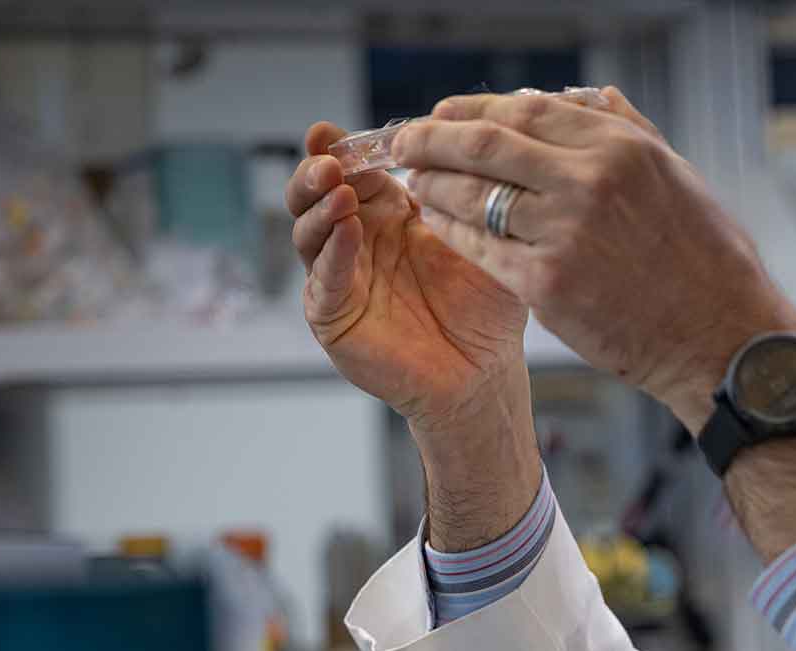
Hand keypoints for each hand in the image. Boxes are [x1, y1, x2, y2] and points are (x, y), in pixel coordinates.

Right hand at [287, 121, 528, 431]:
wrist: (487, 371)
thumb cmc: (487, 308)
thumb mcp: (481, 241)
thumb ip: (461, 198)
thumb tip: (447, 143)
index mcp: (388, 217)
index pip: (352, 172)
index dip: (341, 151)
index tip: (334, 133)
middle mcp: (358, 242)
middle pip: (316, 195)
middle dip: (316, 172)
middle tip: (328, 159)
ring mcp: (342, 278)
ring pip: (309, 233)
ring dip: (320, 208)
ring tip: (339, 191)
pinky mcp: (335, 316)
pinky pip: (324, 280)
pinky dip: (332, 254)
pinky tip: (349, 232)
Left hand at [392, 88, 795, 431]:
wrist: (724, 341)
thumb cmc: (710, 265)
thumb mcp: (680, 178)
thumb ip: (630, 131)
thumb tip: (591, 94)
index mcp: (622, 148)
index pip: (526, 109)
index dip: (475, 108)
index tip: (447, 115)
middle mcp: (590, 181)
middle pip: (486, 143)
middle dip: (433, 138)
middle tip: (404, 140)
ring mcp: (566, 233)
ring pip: (473, 195)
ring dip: (432, 185)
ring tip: (414, 183)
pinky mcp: (549, 286)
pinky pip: (480, 249)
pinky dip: (452, 232)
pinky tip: (440, 225)